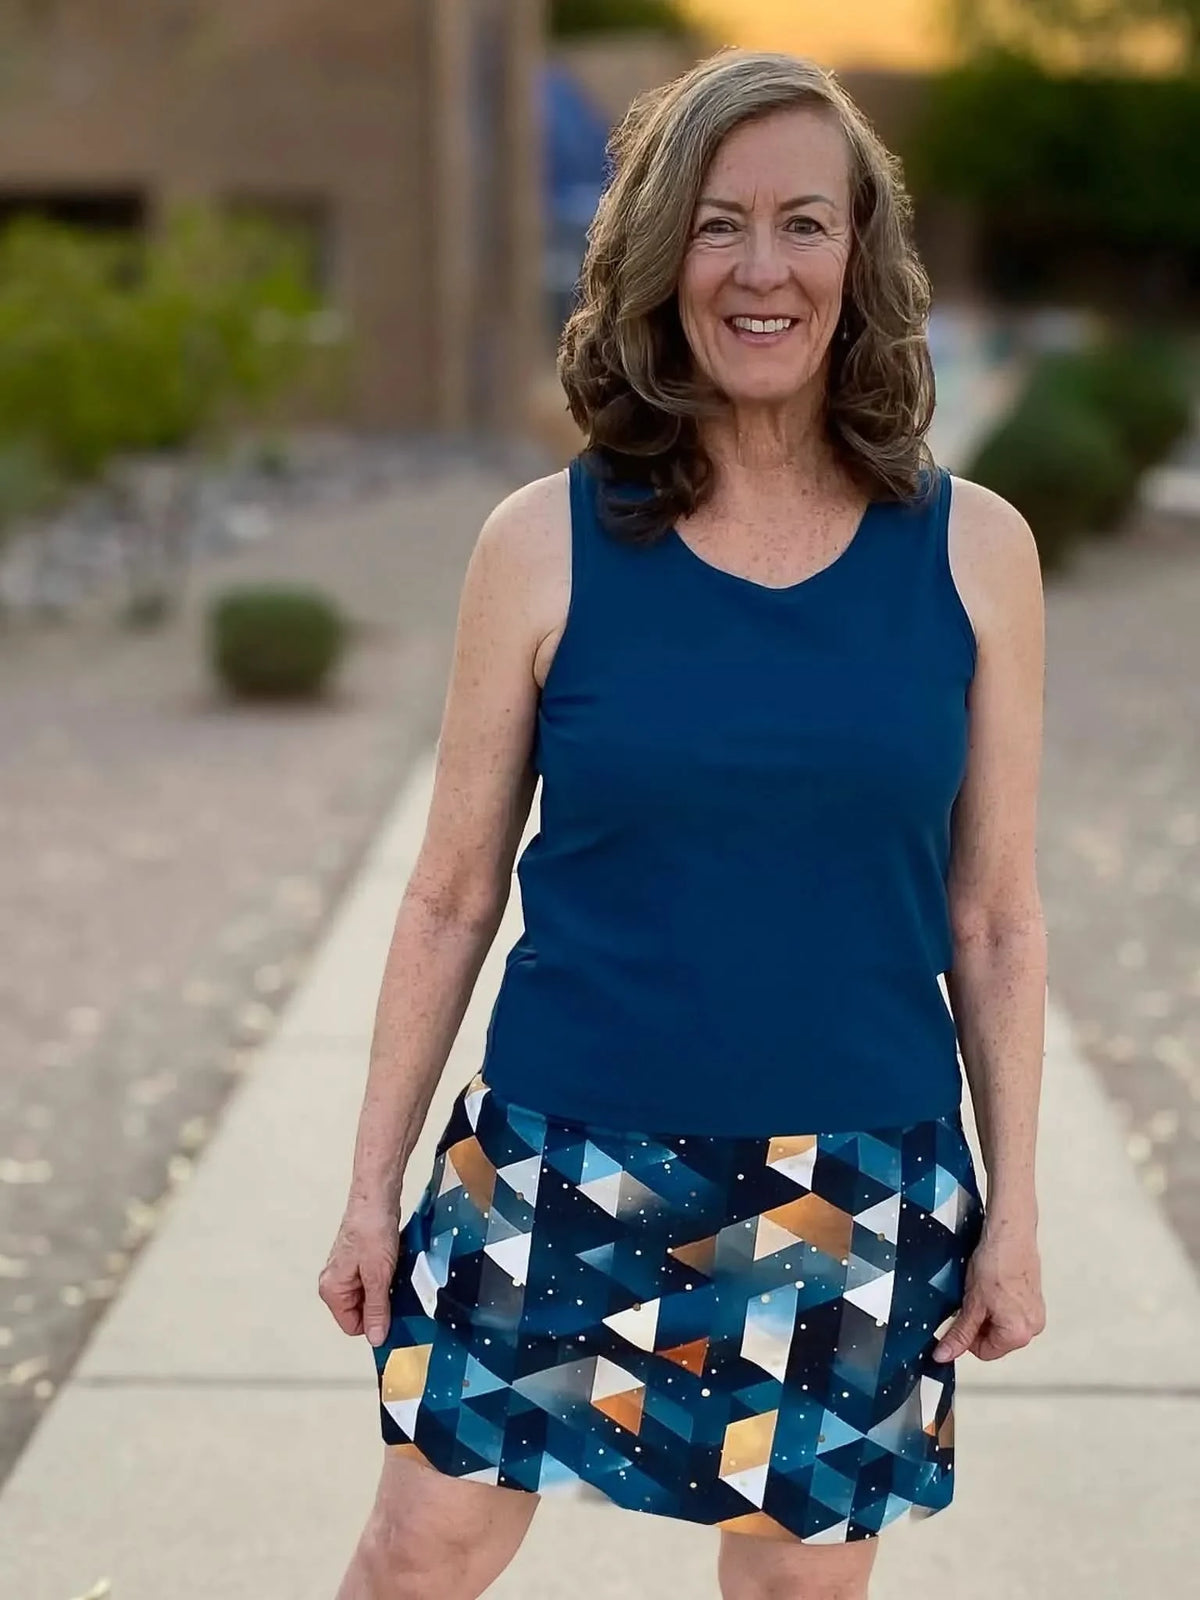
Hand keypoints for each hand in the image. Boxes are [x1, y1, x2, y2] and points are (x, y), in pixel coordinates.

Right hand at [318, 1204, 399, 1346]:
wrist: (377, 1197)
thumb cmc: (371, 1230)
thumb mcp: (377, 1276)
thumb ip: (376, 1309)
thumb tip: (376, 1338)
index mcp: (332, 1290)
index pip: (353, 1326)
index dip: (375, 1323)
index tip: (394, 1315)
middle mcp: (336, 1283)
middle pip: (362, 1311)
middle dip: (383, 1304)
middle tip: (398, 1289)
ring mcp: (349, 1271)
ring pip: (372, 1295)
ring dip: (388, 1289)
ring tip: (397, 1273)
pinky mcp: (362, 1261)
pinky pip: (377, 1280)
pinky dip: (389, 1276)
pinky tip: (396, 1264)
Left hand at [931, 1214, 1045, 1362]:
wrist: (1009, 1232)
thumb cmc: (996, 1263)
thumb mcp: (972, 1303)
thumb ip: (959, 1334)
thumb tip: (944, 1355)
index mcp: (1020, 1334)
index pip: (985, 1352)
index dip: (966, 1339)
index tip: (957, 1321)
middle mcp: (1034, 1326)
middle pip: (996, 1339)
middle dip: (978, 1324)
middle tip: (969, 1301)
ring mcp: (1036, 1311)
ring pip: (1002, 1324)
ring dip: (987, 1312)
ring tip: (980, 1290)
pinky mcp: (1034, 1297)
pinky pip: (1011, 1310)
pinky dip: (997, 1302)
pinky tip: (990, 1284)